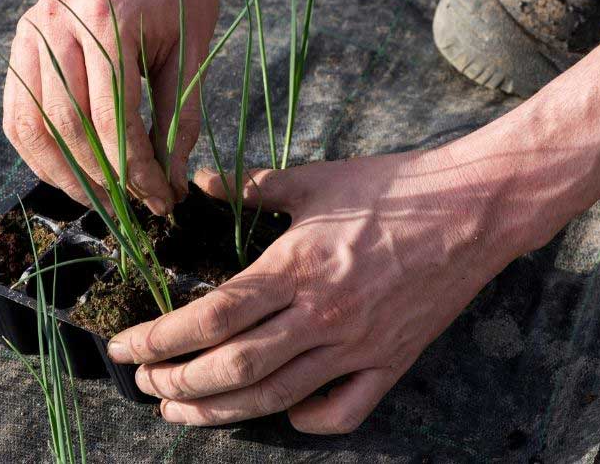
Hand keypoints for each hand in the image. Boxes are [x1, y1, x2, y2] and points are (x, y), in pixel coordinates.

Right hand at [3, 0, 217, 214]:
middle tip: (134, 206)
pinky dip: (39, 152)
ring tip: (101, 200)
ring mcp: (31, 31)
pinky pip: (17, 113)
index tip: (160, 199)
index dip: (136, 169)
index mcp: (107, 20)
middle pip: (70, 126)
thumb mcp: (192, 52)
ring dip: (65, 175)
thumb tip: (170, 183)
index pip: (114, 117)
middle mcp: (58, 23)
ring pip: (34, 126)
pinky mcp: (21, 43)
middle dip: (104, 179)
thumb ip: (179, 118)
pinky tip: (68, 173)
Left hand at [106, 147, 535, 432]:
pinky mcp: (393, 361)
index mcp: (296, 268)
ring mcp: (359, 345)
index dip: (159, 338)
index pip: (211, 316)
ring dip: (220, 412)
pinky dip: (308, 419)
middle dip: (177, 384)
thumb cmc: (392, 188)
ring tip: (180, 413)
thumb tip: (199, 183)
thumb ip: (252, 186)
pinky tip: (281, 415)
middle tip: (144, 385)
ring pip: (277, 396)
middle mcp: (322, 316)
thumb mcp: (315, 179)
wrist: (474, 207)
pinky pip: (346, 409)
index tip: (124, 347)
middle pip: (233, 367)